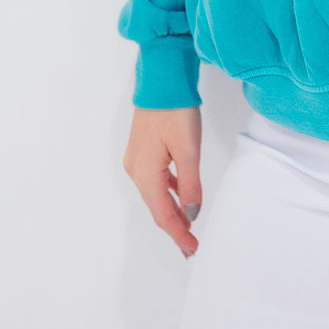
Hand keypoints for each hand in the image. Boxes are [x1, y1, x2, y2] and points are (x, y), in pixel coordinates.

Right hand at [123, 106, 202, 257]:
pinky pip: (156, 180)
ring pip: (155, 194)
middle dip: (174, 227)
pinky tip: (181, 194)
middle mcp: (136, 170)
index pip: (162, 213)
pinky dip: (169, 192)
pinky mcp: (142, 150)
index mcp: (145, 172)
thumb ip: (189, 184)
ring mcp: (136, 160)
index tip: (193, 249)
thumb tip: (191, 215)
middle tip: (191, 245)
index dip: (178, 233)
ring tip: (188, 226)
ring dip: (172, 210)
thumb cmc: (175, 110)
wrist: (161, 79)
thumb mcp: (188, 148)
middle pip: (156, 207)